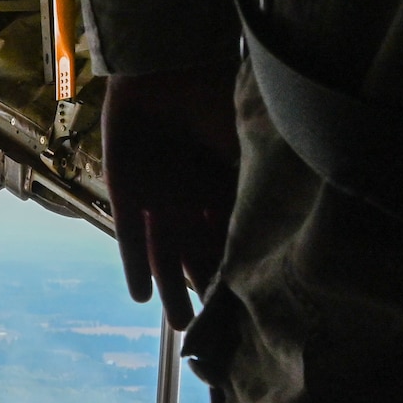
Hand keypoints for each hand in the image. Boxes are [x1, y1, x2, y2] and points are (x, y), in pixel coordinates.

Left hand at [101, 62, 240, 328]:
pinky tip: (139, 295)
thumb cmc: (207, 97)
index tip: (254, 303)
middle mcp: (190, 199)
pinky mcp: (124, 192)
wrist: (158, 69)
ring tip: (181, 325)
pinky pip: (127, 236)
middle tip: (216, 332)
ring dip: (171, 290)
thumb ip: (251, 179)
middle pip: (199, 255)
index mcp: (221, 187)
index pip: (232, 238)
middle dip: (208, 291)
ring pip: (164, 255)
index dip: (239, 267)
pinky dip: (133, 264)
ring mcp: (157, 198)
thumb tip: (277, 220)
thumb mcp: (241, 141)